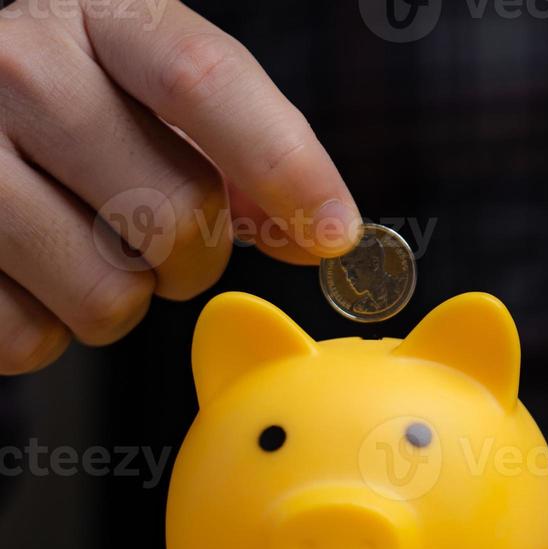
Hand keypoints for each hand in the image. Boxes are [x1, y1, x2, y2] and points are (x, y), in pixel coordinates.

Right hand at [0, 1, 361, 373]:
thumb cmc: (61, 102)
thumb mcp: (145, 87)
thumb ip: (237, 146)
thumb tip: (317, 231)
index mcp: (99, 19)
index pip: (205, 82)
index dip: (286, 165)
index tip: (334, 230)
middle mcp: (20, 68)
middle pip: (175, 212)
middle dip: (195, 256)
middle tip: (163, 242)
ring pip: (109, 294)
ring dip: (122, 300)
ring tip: (86, 250)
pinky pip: (31, 336)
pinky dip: (46, 330)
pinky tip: (31, 275)